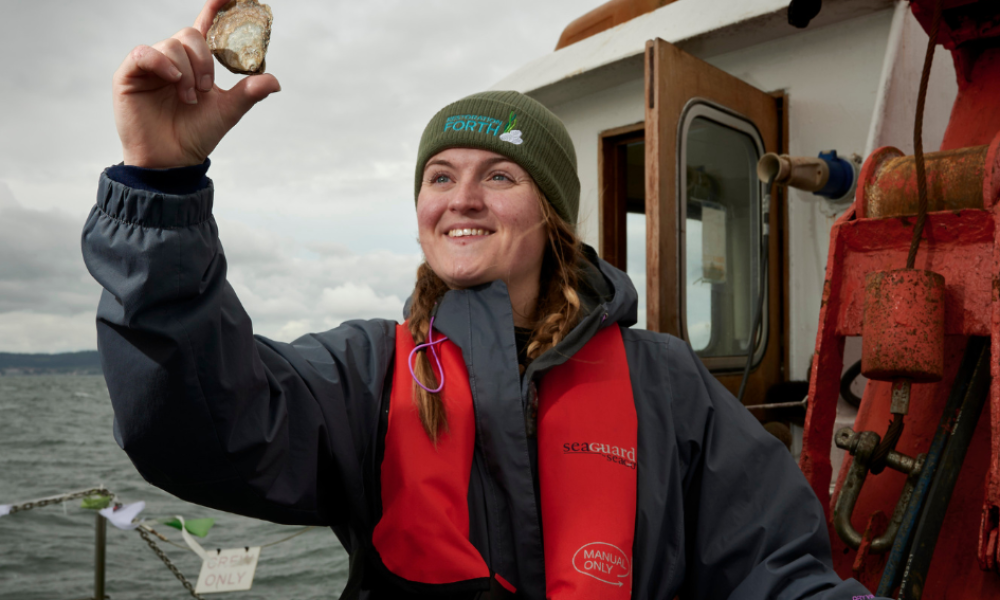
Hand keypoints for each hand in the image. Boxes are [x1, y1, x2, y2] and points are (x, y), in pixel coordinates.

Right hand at [113, 0, 280, 167]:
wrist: (172, 159)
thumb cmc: (196, 135)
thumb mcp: (228, 111)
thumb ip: (249, 92)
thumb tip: (274, 81)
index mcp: (196, 63)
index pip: (205, 26)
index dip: (216, 8)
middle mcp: (173, 60)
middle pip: (189, 35)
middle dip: (203, 60)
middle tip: (207, 88)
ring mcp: (151, 66)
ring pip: (171, 45)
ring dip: (186, 71)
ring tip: (189, 98)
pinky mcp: (130, 74)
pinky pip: (144, 53)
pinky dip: (162, 62)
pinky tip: (173, 79)